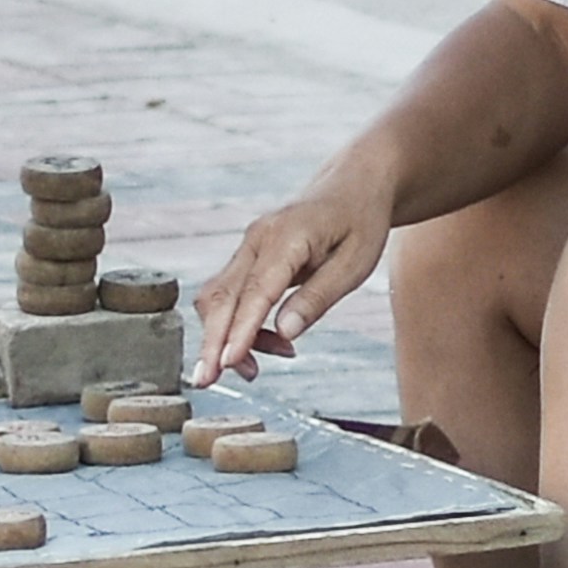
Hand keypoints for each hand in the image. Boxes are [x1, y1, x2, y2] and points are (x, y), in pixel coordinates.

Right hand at [195, 180, 392, 383]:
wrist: (352, 185)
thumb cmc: (360, 223)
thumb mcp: (355, 264)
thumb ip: (318, 298)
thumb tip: (287, 332)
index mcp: (286, 238)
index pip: (255, 291)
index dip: (239, 330)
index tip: (226, 363)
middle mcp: (255, 240)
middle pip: (220, 297)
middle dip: (210, 341)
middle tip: (207, 381)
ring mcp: (247, 247)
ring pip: (218, 298)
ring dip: (225, 336)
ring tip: (256, 368)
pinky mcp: (247, 257)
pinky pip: (231, 295)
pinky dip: (238, 324)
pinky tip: (268, 342)